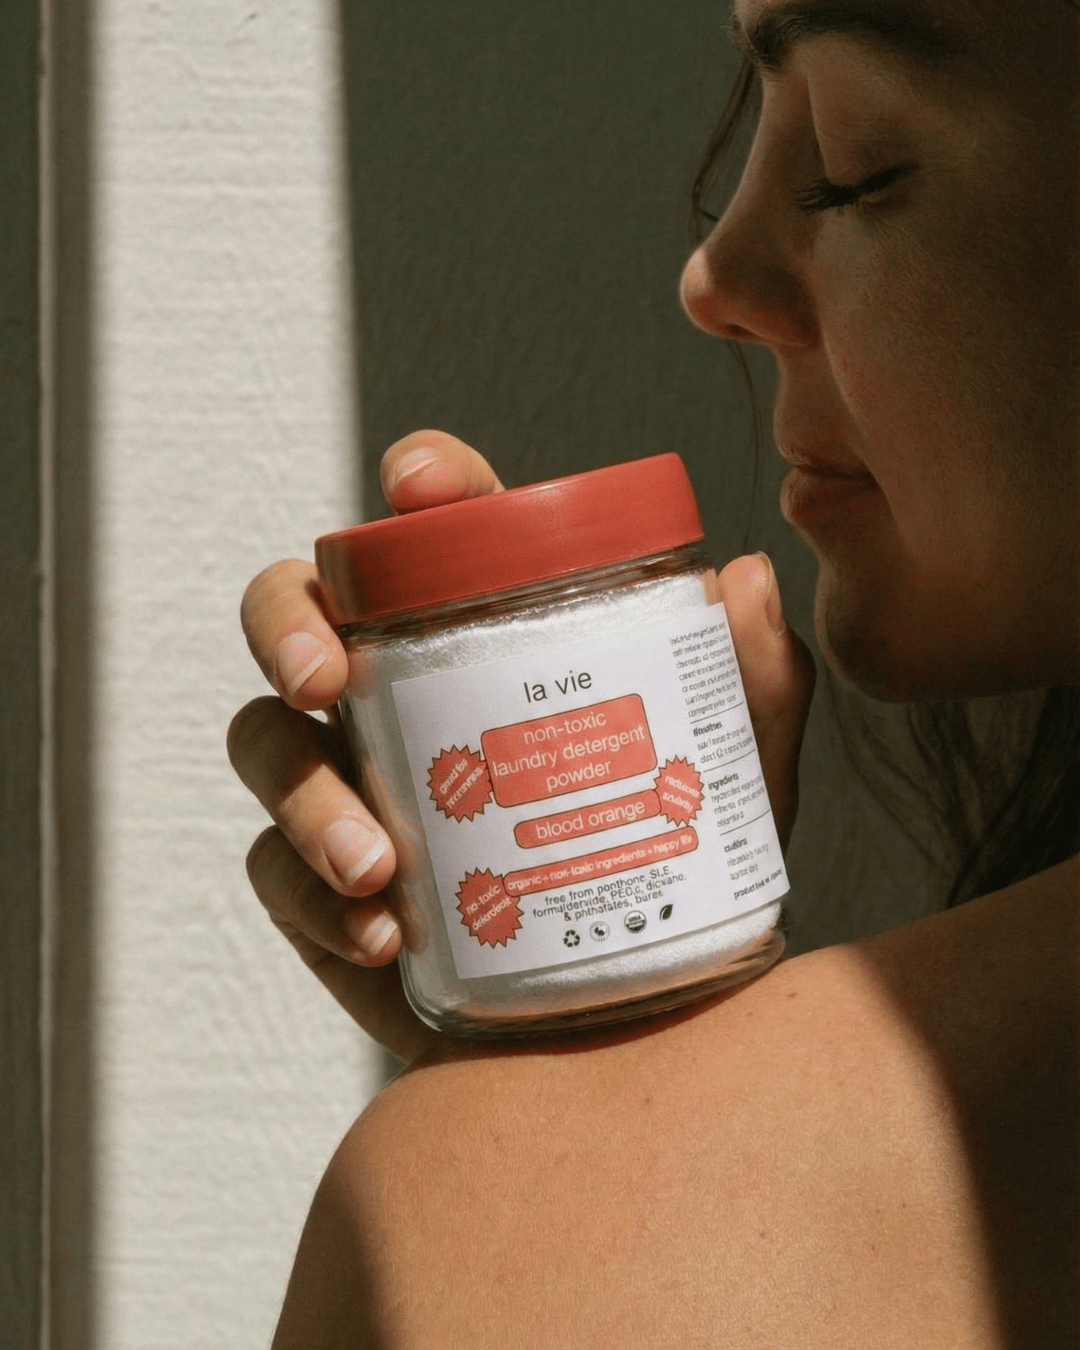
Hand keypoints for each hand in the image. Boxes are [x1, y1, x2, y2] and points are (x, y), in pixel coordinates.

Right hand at [228, 431, 813, 1062]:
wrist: (631, 1018)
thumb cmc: (673, 873)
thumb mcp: (731, 784)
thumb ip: (749, 691)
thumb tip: (747, 582)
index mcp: (486, 638)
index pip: (437, 535)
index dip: (418, 486)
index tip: (417, 482)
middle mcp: (400, 693)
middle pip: (297, 610)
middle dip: (290, 625)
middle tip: (325, 677)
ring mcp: (351, 784)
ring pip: (265, 743)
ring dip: (305, 795)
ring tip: (376, 865)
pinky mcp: (322, 885)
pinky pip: (277, 871)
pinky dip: (317, 899)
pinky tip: (383, 934)